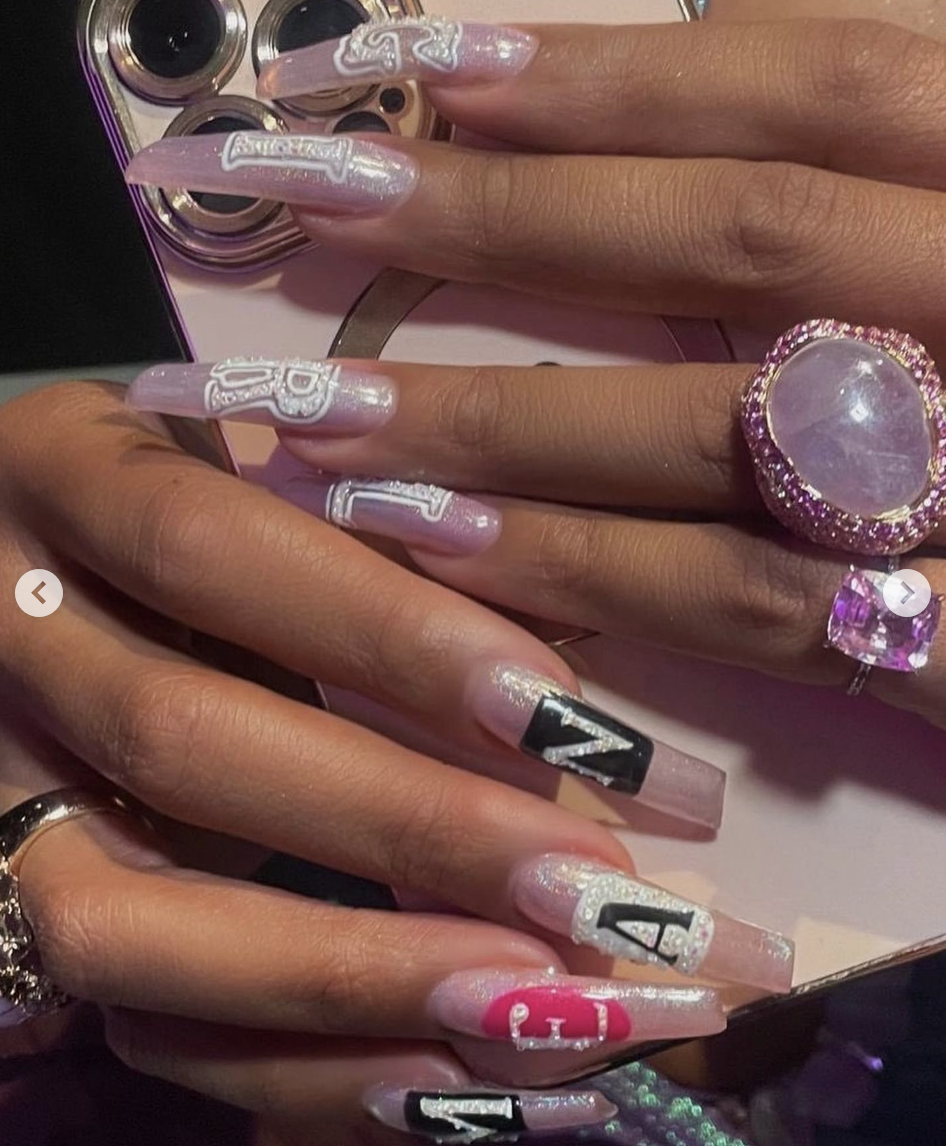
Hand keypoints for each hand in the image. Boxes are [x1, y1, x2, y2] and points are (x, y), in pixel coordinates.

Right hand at [3, 381, 797, 1145]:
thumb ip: (374, 542)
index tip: (561, 715)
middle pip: (176, 743)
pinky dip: (294, 1067)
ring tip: (534, 1007)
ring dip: (347, 979)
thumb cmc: (190, 493)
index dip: (384, 634)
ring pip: (118, 921)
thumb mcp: (264, 469)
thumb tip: (562, 695)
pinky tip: (443, 1076)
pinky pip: (134, 1023)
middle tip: (588, 889)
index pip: (205, 549)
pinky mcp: (21, 911)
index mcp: (57, 477)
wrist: (43, 563)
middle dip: (399, 826)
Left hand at [123, 17, 945, 730]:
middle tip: (316, 195)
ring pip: (726, 433)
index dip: (615, 73)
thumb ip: (892, 167)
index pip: (826, 82)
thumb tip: (680, 92)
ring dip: (504, 423)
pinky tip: (444, 553)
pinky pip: (760, 607)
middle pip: (745, 241)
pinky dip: (593, 576)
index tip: (427, 61)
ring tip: (326, 415)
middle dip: (512, 217)